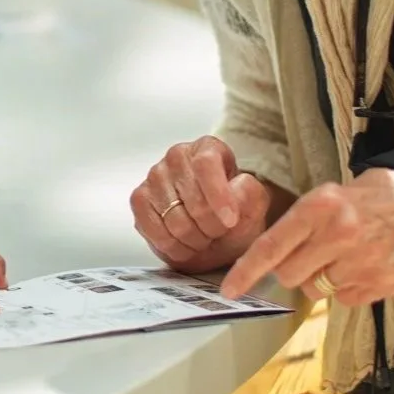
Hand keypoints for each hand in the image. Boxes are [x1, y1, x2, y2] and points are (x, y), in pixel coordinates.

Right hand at [131, 136, 279, 274]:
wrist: (215, 232)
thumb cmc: (233, 214)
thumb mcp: (254, 205)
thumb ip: (250, 195)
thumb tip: (235, 192)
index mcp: (207, 147)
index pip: (206, 165)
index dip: (218, 196)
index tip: (231, 220)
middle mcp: (177, 156)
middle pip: (192, 198)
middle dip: (211, 227)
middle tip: (219, 232)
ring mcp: (154, 176)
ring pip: (175, 219)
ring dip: (194, 240)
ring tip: (203, 238)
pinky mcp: (139, 199)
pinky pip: (154, 229)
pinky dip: (173, 246)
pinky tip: (185, 244)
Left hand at [219, 163, 393, 307]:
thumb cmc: (388, 196)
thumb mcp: (342, 190)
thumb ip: (309, 217)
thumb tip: (278, 246)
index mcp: (322, 206)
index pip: (272, 246)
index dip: (246, 271)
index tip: (229, 288)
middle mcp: (337, 236)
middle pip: (288, 274)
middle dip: (292, 269)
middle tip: (312, 254)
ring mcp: (358, 265)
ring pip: (314, 290)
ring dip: (320, 279)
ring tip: (345, 257)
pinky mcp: (376, 287)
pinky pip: (341, 300)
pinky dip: (345, 289)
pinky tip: (363, 268)